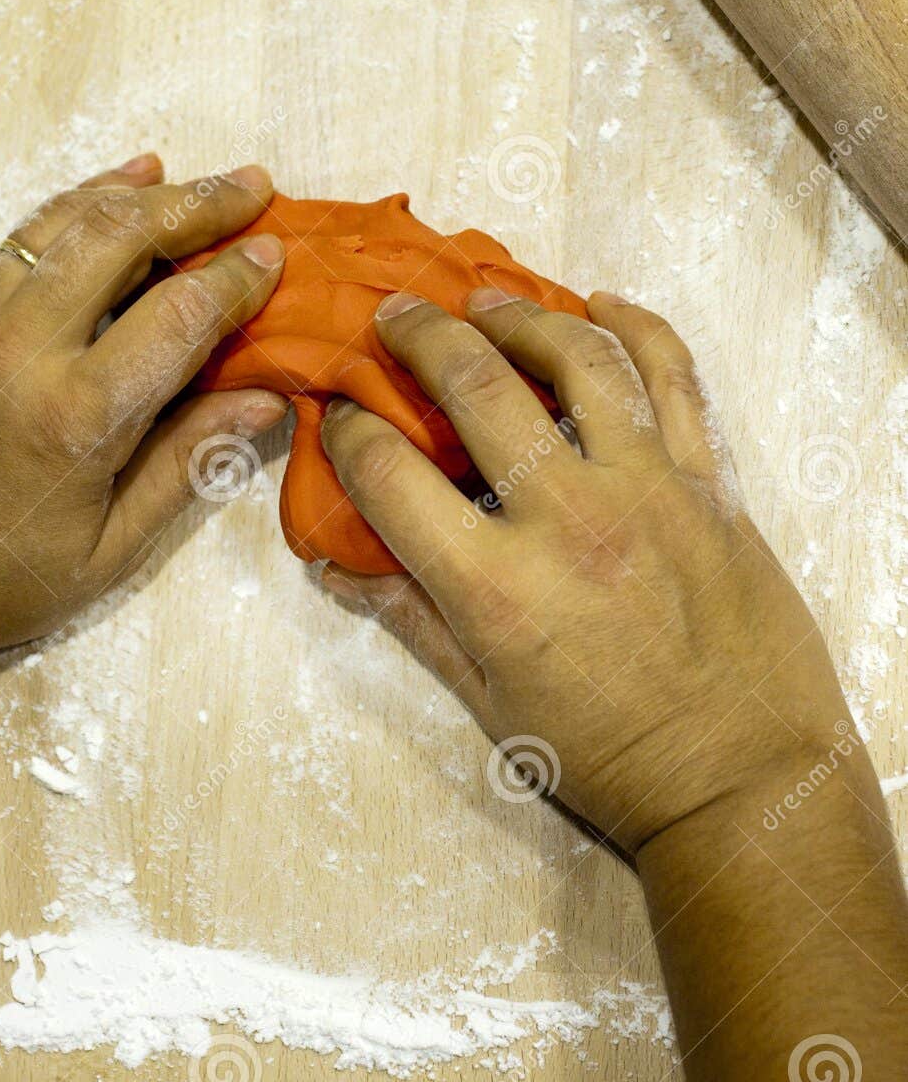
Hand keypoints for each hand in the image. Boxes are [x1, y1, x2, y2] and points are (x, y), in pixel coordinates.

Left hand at [0, 154, 285, 750]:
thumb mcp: (107, 549)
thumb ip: (186, 463)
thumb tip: (264, 401)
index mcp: (78, 415)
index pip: (180, 314)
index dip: (237, 278)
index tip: (277, 254)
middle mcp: (26, 347)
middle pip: (125, 238)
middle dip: (199, 204)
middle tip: (255, 185)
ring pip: (69, 221)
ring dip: (140, 193)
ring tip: (197, 179)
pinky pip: (24, 236)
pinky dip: (76, 203)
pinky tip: (116, 186)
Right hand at [319, 288, 854, 854]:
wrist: (743, 783)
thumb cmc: (610, 758)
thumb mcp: (490, 706)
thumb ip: (414, 622)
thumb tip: (339, 565)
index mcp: (497, 589)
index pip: (391, 477)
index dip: (349, 433)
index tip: (341, 412)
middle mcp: (568, 519)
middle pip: (476, 387)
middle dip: (419, 337)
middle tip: (394, 314)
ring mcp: (648, 490)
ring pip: (579, 359)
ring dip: (523, 315)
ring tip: (487, 299)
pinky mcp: (710, 483)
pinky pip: (676, 378)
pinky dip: (639, 328)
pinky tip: (603, 304)